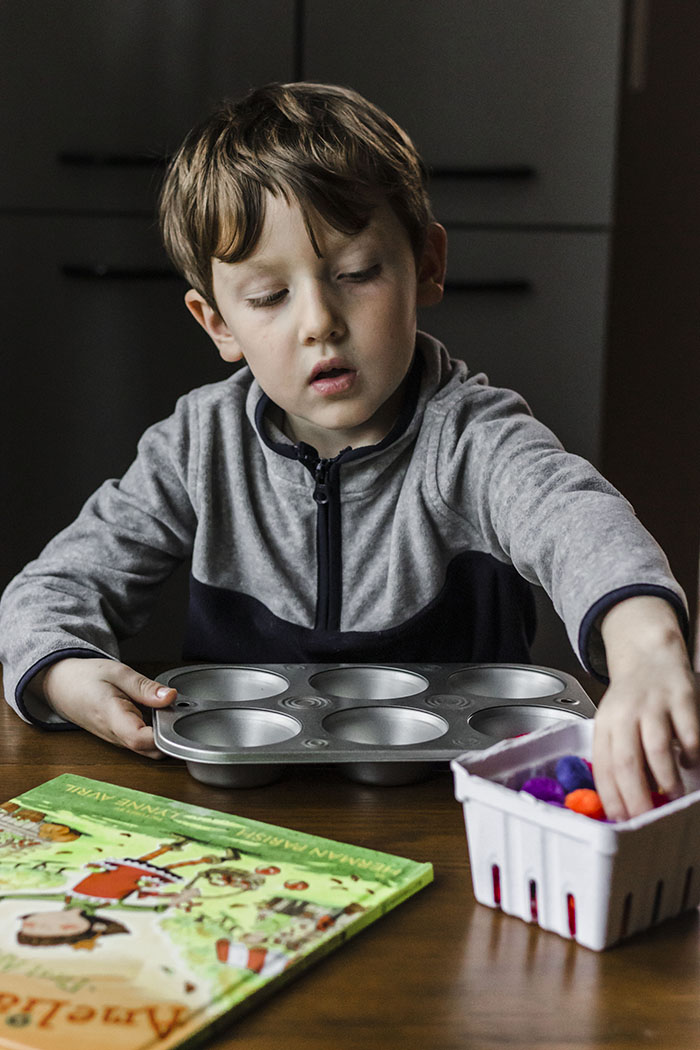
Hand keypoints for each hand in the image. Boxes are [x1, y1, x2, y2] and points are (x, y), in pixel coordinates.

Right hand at [34, 657, 176, 757]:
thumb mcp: (118, 672)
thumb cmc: (86, 677)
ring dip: (162, 734)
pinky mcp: (120, 739)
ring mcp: (117, 740)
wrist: (60, 686)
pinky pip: (142, 743)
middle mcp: (115, 735)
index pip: (139, 738)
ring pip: (148, 749)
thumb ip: (145, 687)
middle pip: (150, 750)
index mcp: (112, 716)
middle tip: (178, 710)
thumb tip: (171, 697)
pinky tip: (156, 713)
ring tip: (166, 709)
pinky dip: (154, 732)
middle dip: (170, 736)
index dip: (162, 733)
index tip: (176, 716)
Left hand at [593, 596, 699, 819]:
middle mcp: (625, 714)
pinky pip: (688, 731)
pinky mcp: (680, 697)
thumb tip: (625, 802)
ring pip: (656, 747)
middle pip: (627, 761)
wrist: (649, 655)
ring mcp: (653, 705)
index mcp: (605, 724)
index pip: (604, 766)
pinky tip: (689, 762)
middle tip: (648, 818)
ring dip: (666, 777)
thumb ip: (618, 755)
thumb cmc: (632, 700)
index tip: (620, 819)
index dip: (611, 796)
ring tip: (673, 793)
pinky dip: (690, 752)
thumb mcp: (615, 724)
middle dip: (637, 797)